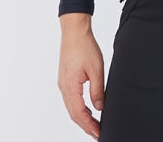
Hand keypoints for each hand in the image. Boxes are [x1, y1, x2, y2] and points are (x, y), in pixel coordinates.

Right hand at [58, 18, 104, 139]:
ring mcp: (63, 83)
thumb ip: (97, 90)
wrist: (74, 31)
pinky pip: (71, 99)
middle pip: (74, 113)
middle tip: (98, 133)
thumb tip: (99, 108)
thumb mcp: (96, 69)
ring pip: (71, 107)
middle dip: (86, 125)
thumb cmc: (85, 46)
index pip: (79, 113)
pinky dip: (79, 107)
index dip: (89, 126)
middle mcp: (64, 87)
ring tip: (94, 124)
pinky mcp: (65, 78)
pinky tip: (88, 109)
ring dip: (82, 117)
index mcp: (70, 86)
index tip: (99, 133)